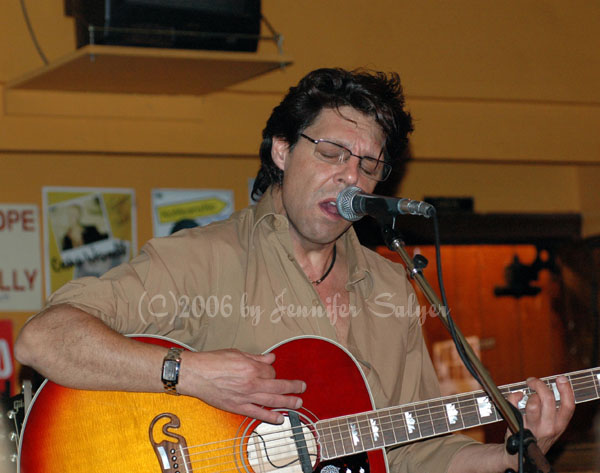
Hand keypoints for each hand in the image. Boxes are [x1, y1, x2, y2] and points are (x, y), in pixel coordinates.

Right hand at [178, 349, 305, 424]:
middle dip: (293, 386)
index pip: (271, 370)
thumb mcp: (237, 353)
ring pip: (272, 400)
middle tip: (302, 387)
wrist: (195, 374)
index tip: (270, 371)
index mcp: (251, 367)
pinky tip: (280, 418)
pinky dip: (270, 417)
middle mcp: (251, 382)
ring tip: (298, 403)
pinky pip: (258, 413)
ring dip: (288, 402)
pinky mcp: (238, 407)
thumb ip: (256, 357)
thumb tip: (271, 358)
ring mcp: (245, 396)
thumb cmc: (213, 361)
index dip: (273, 370)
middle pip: (278, 385)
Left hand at [506, 376, 574, 453]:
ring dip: (528, 394)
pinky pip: (513, 406)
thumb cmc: (537, 433)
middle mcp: (549, 427)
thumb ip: (553, 408)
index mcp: (560, 424)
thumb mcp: (552, 425)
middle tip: (533, 381)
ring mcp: (533, 428)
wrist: (521, 453)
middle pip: (548, 400)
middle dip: (540, 385)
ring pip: (533, 405)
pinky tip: (516, 396)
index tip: (561, 378)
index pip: (568, 406)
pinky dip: (513, 396)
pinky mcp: (518, 426)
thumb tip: (548, 385)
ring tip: (526, 392)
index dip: (566, 390)